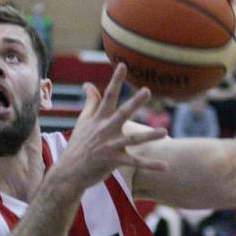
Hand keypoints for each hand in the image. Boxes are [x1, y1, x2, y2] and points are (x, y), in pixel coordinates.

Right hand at [50, 64, 167, 189]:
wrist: (70, 171)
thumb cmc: (79, 144)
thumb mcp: (83, 121)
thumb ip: (90, 102)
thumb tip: (88, 84)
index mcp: (98, 119)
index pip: (108, 95)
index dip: (116, 80)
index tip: (123, 65)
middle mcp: (105, 130)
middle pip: (122, 113)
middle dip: (135, 103)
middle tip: (147, 91)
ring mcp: (110, 146)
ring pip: (132, 139)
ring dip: (149, 136)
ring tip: (164, 132)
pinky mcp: (114, 161)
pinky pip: (136, 163)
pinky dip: (150, 165)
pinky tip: (166, 166)